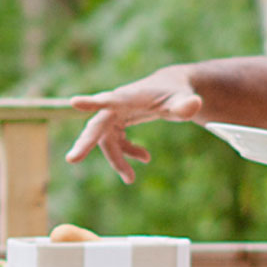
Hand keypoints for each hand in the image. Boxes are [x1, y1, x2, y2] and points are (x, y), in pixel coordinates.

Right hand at [64, 65, 203, 179]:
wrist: (171, 87)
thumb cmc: (176, 91)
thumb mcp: (184, 98)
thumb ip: (186, 105)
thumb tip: (195, 105)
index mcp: (129, 96)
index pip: (109, 100)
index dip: (92, 102)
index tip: (75, 102)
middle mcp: (116, 105)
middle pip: (97, 125)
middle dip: (85, 143)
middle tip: (72, 159)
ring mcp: (114, 114)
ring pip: (106, 141)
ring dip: (116, 160)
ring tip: (130, 178)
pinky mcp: (117, 122)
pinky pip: (115, 142)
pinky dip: (126, 153)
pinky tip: (144, 157)